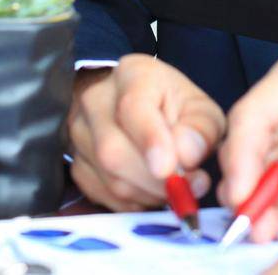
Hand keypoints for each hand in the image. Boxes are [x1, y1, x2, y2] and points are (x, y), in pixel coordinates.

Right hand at [65, 55, 223, 210]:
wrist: (138, 104)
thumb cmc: (172, 106)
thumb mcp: (200, 109)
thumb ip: (201, 130)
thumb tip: (187, 157)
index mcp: (132, 75)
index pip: (132, 107)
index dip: (150, 140)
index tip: (167, 167)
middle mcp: (96, 99)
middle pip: (112, 150)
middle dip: (154, 181)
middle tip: (185, 189)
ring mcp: (80, 132)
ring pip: (108, 179)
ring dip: (148, 194)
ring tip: (171, 186)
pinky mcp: (76, 164)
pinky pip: (103, 195)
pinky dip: (132, 201)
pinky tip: (149, 190)